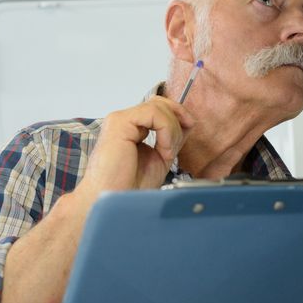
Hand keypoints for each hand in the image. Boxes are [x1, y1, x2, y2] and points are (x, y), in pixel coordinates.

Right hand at [74, 96, 194, 203]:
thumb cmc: (131, 185)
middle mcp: (124, 120)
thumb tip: (188, 122)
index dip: (178, 120)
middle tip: (175, 148)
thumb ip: (170, 138)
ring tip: (167, 153)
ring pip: (159, 107)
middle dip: (178, 121)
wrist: (114, 200)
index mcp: (131, 128)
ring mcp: (120, 119)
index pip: (160, 108)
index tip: (182, 142)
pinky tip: (162, 151)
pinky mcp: (119, 122)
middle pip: (160, 102)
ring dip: (172, 130)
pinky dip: (166, 131)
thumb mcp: (160, 158)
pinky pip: (153, 113)